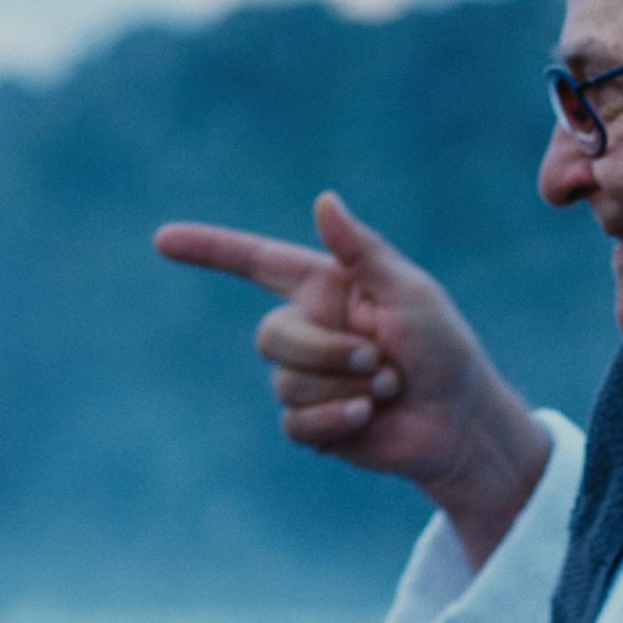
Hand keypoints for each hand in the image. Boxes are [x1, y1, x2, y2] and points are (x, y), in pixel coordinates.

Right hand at [155, 191, 549, 566]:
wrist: (459, 420)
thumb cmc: (444, 348)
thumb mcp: (410, 293)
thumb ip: (363, 251)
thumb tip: (324, 200)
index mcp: (329, 288)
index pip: (258, 262)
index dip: (210, 249)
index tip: (163, 239)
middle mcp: (311, 328)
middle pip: (270, 336)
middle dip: (326, 351)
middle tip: (381, 359)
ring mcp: (307, 377)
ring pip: (285, 381)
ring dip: (345, 386)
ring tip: (388, 388)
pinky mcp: (311, 422)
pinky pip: (294, 422)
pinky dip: (337, 419)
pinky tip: (370, 417)